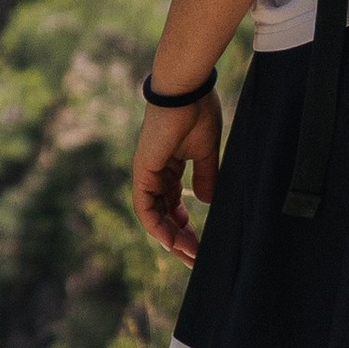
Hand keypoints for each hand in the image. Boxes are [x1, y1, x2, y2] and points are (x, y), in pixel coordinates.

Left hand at [130, 86, 219, 261]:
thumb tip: (206, 202)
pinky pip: (145, 206)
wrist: (186, 89)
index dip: (184, 225)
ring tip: (188, 255)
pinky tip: (171, 241)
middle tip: (195, 258)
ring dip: (170, 237)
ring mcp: (146, 171)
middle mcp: (155, 171)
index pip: (173, 204)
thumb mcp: (206, 152)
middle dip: (179, 238)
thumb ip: (206, 177)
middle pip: (163, 214)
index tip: (199, 244)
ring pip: (153, 215)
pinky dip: (156, 226)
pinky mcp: (142, 170)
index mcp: (170, 165)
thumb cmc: (198, 111)